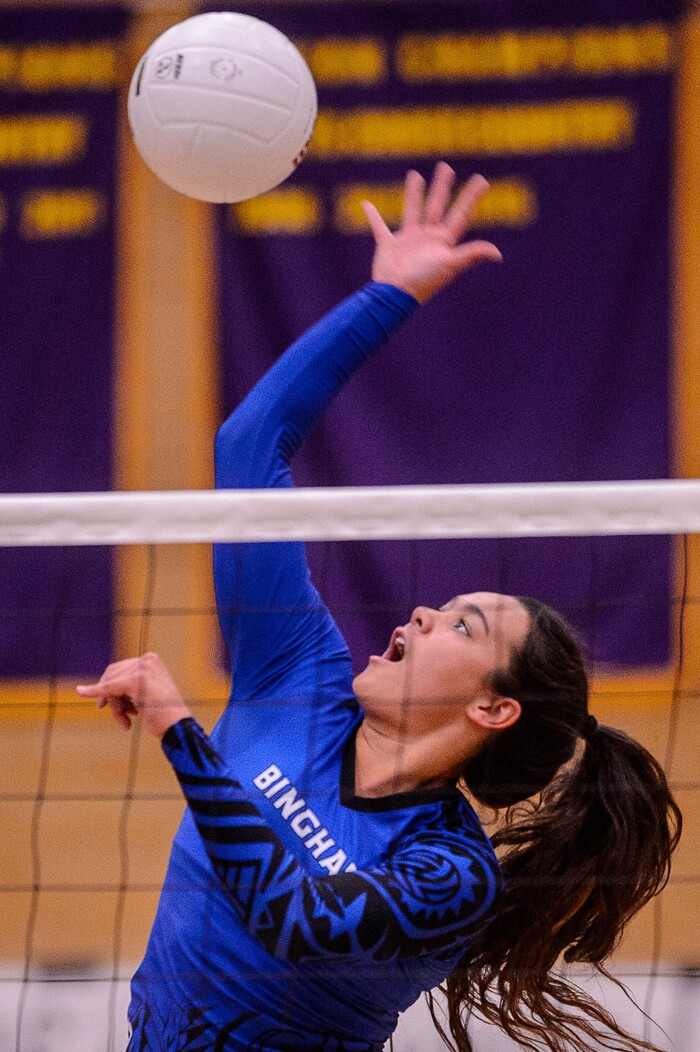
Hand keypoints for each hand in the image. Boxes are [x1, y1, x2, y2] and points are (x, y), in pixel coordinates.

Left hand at [76, 652, 191, 737]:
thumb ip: (129, 685)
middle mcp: (148, 660)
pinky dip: (94, 691)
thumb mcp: (146, 694)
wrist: (177, 728)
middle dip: (112, 697)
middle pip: (112, 675)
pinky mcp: (136, 681)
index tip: (103, 704)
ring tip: (127, 721)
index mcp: (152, 660)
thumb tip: (100, 688)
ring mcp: (143, 669)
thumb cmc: (163, 715)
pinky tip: (81, 691)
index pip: (119, 669)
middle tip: (122, 717)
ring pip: (110, 684)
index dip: (108, 686)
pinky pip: (109, 688)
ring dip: (115, 707)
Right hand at [361, 162, 501, 303]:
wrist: (395, 295)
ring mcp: (407, 240)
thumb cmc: (424, 281)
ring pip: (412, 210)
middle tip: (445, 167)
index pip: (460, 214)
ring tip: (415, 174)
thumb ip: (471, 255)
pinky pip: (379, 226)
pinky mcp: (388, 245)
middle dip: (442, 187)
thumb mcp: (450, 265)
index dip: (471, 198)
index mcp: (443, 241)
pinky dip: (372, 216)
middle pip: (437, 206)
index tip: (481, 180)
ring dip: (413, 193)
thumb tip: (498, 254)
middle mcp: (427, 238)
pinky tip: (366, 204)